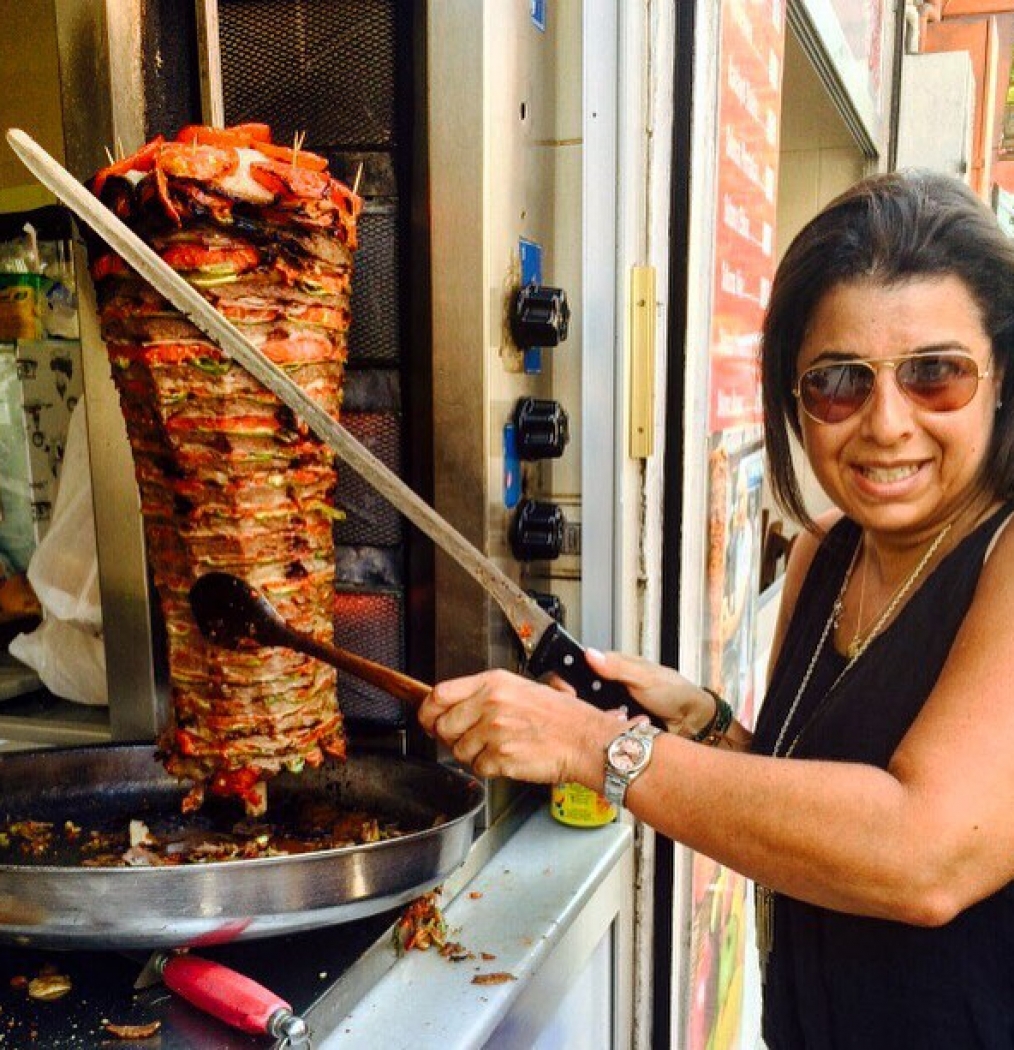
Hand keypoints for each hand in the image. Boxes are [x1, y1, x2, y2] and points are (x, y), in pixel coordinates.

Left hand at [417, 669, 626, 785]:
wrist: (586, 741)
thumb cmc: (562, 717)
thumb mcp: (522, 689)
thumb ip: (486, 695)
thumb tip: (453, 707)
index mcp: (494, 682)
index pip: (439, 694)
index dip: (428, 711)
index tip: (428, 720)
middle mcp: (491, 703)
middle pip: (443, 726)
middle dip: (452, 738)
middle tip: (470, 739)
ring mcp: (495, 731)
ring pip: (459, 751)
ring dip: (474, 755)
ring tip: (499, 748)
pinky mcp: (501, 756)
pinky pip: (479, 768)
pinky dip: (490, 768)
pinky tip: (509, 758)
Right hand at [583, 649, 715, 735]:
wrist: (692, 722)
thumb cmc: (674, 692)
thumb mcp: (645, 677)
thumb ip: (616, 667)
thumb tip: (590, 654)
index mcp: (613, 666)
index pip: (578, 669)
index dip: (568, 681)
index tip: (570, 693)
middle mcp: (609, 686)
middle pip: (580, 695)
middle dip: (587, 706)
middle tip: (605, 709)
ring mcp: (611, 706)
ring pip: (590, 715)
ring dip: (602, 719)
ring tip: (620, 719)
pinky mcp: (616, 726)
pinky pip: (604, 730)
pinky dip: (611, 731)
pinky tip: (622, 729)